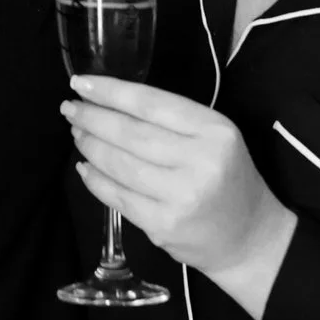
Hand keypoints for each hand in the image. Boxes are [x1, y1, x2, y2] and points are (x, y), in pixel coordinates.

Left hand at [64, 76, 295, 313]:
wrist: (249, 236)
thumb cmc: (226, 177)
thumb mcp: (214, 136)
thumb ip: (171, 120)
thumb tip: (107, 102)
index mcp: (214, 130)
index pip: (151, 103)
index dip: (110, 91)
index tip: (80, 82)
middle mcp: (200, 161)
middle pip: (130, 133)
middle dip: (92, 118)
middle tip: (69, 108)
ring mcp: (180, 196)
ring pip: (119, 164)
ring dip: (90, 146)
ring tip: (77, 134)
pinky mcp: (163, 224)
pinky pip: (117, 196)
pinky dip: (95, 180)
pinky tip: (85, 167)